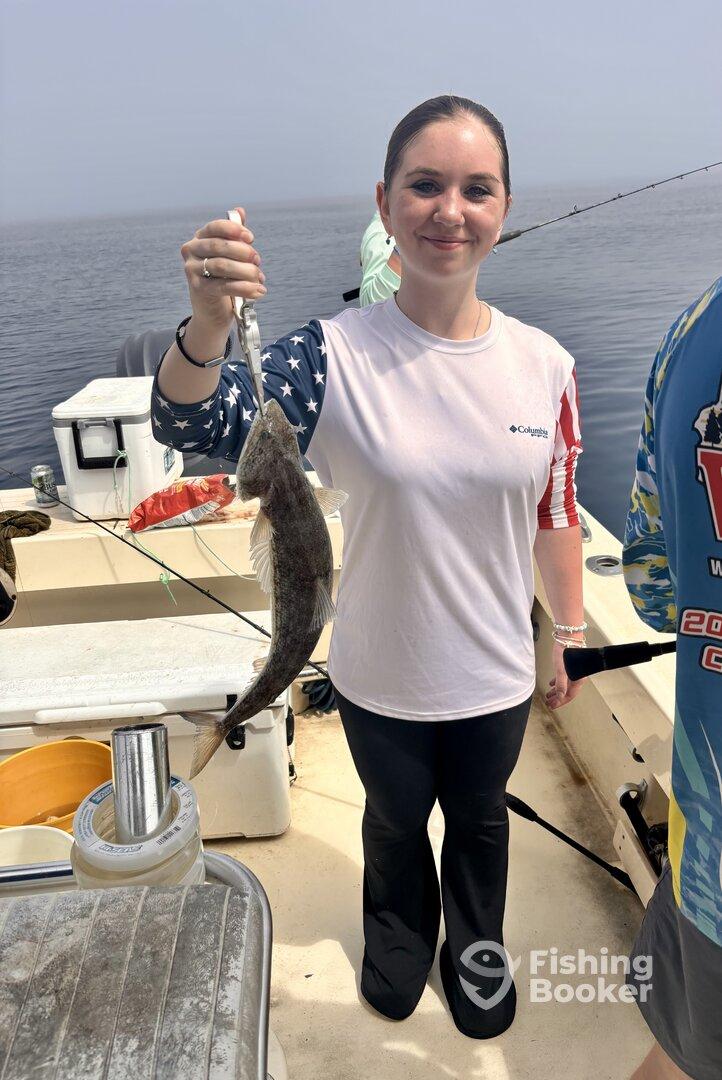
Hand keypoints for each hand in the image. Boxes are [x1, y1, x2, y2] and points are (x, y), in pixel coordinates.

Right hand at [179, 206, 266, 331]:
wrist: (212, 310)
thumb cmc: (223, 278)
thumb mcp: (230, 256)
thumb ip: (234, 235)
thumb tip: (240, 211)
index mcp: (199, 238)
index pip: (215, 227)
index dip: (234, 230)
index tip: (251, 238)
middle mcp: (191, 251)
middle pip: (219, 246)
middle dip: (243, 252)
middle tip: (258, 261)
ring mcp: (192, 270)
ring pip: (222, 266)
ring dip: (246, 271)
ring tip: (260, 278)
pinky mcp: (199, 289)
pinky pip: (225, 286)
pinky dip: (245, 288)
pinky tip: (258, 291)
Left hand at [545, 641, 586, 709]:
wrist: (569, 637)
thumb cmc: (566, 651)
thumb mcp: (561, 669)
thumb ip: (561, 683)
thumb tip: (560, 697)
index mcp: (578, 680)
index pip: (569, 695)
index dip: (560, 702)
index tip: (552, 706)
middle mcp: (577, 677)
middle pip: (567, 692)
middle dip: (558, 698)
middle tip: (549, 703)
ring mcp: (574, 672)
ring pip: (565, 685)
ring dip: (557, 691)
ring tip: (548, 695)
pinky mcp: (570, 666)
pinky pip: (564, 678)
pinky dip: (557, 682)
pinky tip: (551, 684)